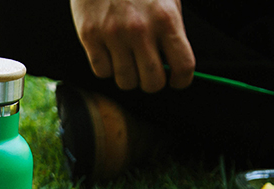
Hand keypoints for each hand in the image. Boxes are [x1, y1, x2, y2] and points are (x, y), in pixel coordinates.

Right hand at [70, 0, 194, 91]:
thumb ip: (172, 30)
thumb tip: (174, 65)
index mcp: (166, 19)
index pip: (183, 66)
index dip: (182, 80)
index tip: (176, 80)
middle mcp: (141, 30)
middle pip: (152, 83)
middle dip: (152, 82)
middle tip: (148, 71)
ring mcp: (113, 34)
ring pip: (126, 81)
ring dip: (128, 75)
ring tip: (127, 58)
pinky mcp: (90, 35)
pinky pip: (102, 71)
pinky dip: (106, 66)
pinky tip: (109, 51)